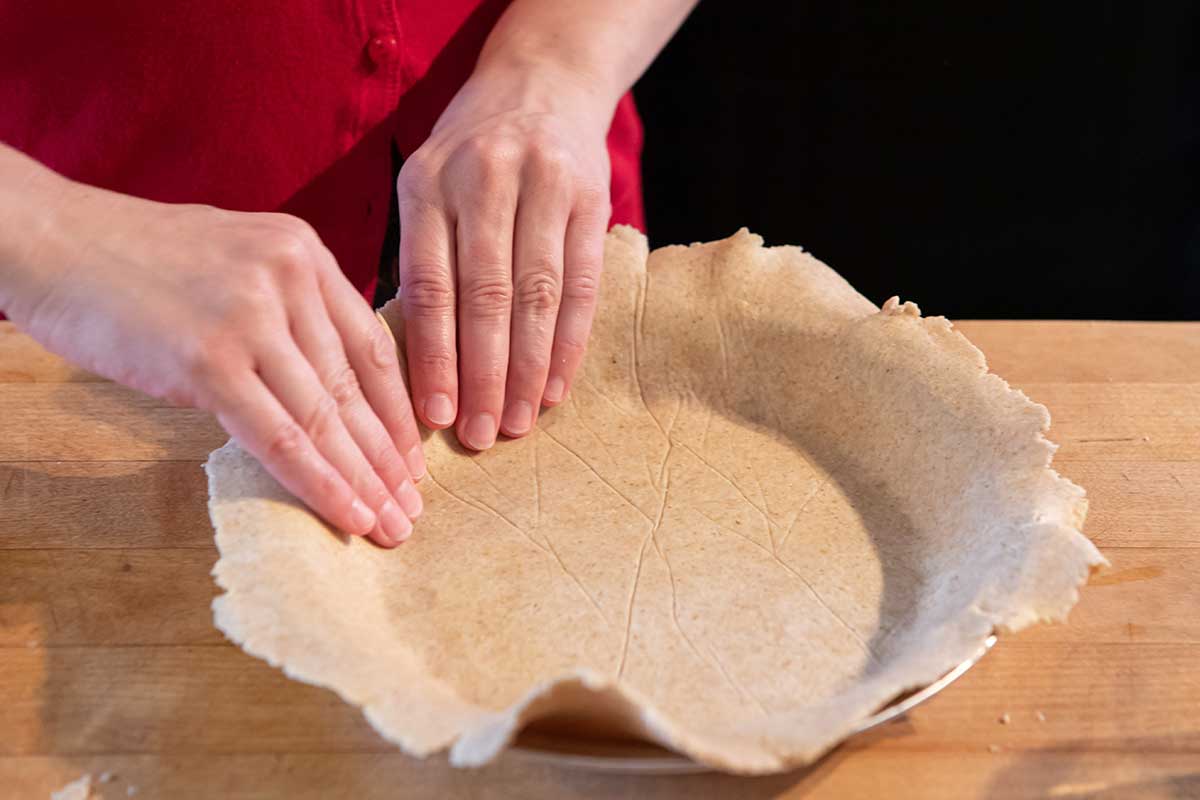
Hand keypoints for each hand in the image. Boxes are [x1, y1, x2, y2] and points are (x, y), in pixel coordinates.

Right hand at [10, 189, 424, 546]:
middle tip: (414, 507)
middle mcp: (289, 278)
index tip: (414, 458)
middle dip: (389, 458)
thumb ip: (288, 308)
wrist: (51, 240)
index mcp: (303, 253)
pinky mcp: (208, 360)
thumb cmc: (137, 259)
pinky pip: (278, 436)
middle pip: (355, 387)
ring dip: (365, 480)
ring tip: (394, 524)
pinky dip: (319, 482)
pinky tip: (348, 515)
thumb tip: (327, 383)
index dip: (397, 411)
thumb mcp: (236, 259)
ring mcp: (250, 317)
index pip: (372, 345)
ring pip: (324, 417)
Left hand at [395, 60, 613, 449]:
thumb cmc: (470, 156)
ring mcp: (542, 186)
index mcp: (427, 185)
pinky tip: (556, 386)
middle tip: (478, 436)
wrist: (540, 85)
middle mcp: (483, 180)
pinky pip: (580, 283)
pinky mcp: (590, 197)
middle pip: (484, 297)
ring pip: (534, 295)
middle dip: (481, 375)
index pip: (429, 287)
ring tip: (517, 422)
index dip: (433, 358)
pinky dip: (568, 341)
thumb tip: (415, 367)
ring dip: (526, 369)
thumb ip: (421, 261)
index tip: (433, 418)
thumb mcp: (426, 188)